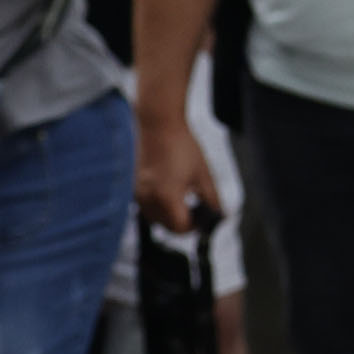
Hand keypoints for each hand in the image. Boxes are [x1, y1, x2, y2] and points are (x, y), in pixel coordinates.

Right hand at [136, 106, 211, 233]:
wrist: (158, 126)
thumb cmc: (182, 146)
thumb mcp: (203, 174)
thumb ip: (212, 198)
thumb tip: (220, 216)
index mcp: (167, 197)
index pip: (181, 227)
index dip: (195, 225)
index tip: (203, 217)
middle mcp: (149, 199)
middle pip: (167, 226)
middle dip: (182, 222)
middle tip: (196, 209)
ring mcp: (138, 194)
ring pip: (155, 219)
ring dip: (169, 216)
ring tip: (183, 198)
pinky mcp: (134, 188)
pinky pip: (146, 207)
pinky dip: (158, 206)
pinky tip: (169, 191)